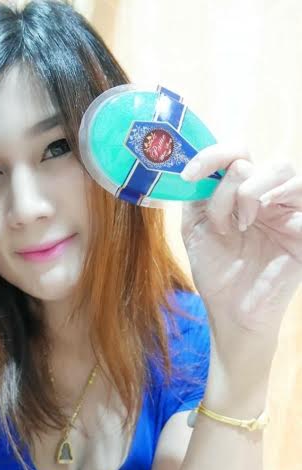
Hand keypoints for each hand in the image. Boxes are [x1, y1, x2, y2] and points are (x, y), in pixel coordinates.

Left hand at [180, 144, 301, 362]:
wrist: (230, 310)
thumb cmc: (216, 271)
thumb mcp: (196, 228)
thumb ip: (198, 194)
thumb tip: (203, 165)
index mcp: (240, 191)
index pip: (235, 153)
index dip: (211, 155)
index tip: (188, 175)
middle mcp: (266, 195)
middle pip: (257, 157)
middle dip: (229, 183)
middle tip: (219, 219)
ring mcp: (288, 209)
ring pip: (282, 169)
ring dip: (250, 190)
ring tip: (240, 224)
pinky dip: (277, 198)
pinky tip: (258, 220)